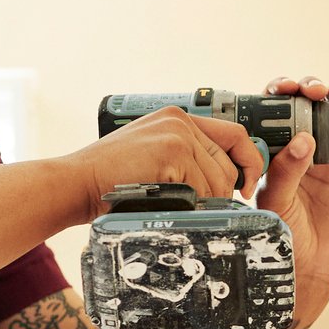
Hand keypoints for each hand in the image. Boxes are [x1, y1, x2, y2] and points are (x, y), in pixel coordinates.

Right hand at [70, 104, 269, 217]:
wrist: (79, 181)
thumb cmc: (111, 178)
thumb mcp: (151, 153)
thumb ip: (183, 156)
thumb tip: (223, 181)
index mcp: (177, 118)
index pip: (234, 135)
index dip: (249, 162)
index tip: (247, 187)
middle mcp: (181, 122)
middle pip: (228, 164)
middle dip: (223, 194)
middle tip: (204, 210)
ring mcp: (177, 137)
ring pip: (217, 182)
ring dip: (203, 204)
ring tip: (175, 207)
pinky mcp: (172, 154)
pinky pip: (200, 191)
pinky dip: (188, 205)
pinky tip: (165, 204)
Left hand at [256, 75, 328, 312]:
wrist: (311, 267)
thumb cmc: (283, 238)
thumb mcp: (277, 204)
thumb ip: (286, 171)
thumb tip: (305, 138)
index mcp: (270, 155)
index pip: (269, 116)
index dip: (276, 96)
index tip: (284, 88)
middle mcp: (295, 151)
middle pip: (299, 109)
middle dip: (304, 90)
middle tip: (311, 90)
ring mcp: (322, 159)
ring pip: (328, 118)